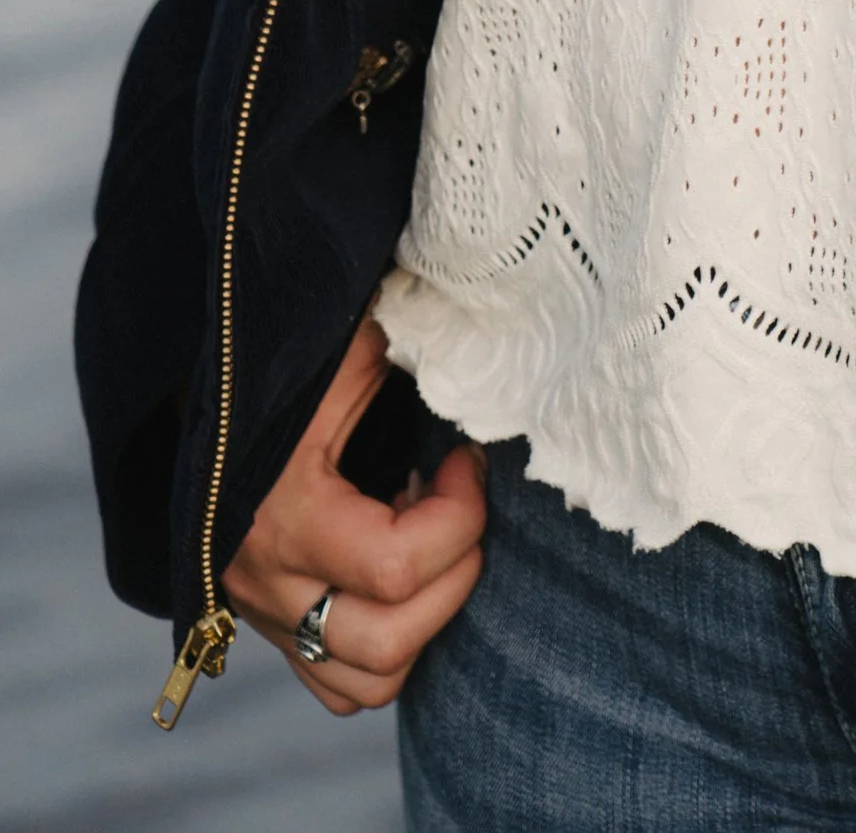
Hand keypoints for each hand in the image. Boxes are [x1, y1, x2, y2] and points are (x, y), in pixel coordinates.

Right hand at [224, 319, 487, 714]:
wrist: (192, 410)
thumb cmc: (269, 376)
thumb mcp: (335, 358)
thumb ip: (402, 356)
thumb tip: (475, 359)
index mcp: (286, 518)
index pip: (398, 564)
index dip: (461, 513)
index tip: (464, 458)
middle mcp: (273, 586)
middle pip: (390, 641)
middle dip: (455, 573)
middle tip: (461, 508)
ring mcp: (270, 618)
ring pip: (370, 680)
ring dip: (425, 621)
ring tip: (431, 546)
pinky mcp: (272, 631)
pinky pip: (341, 687)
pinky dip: (388, 649)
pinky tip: (398, 578)